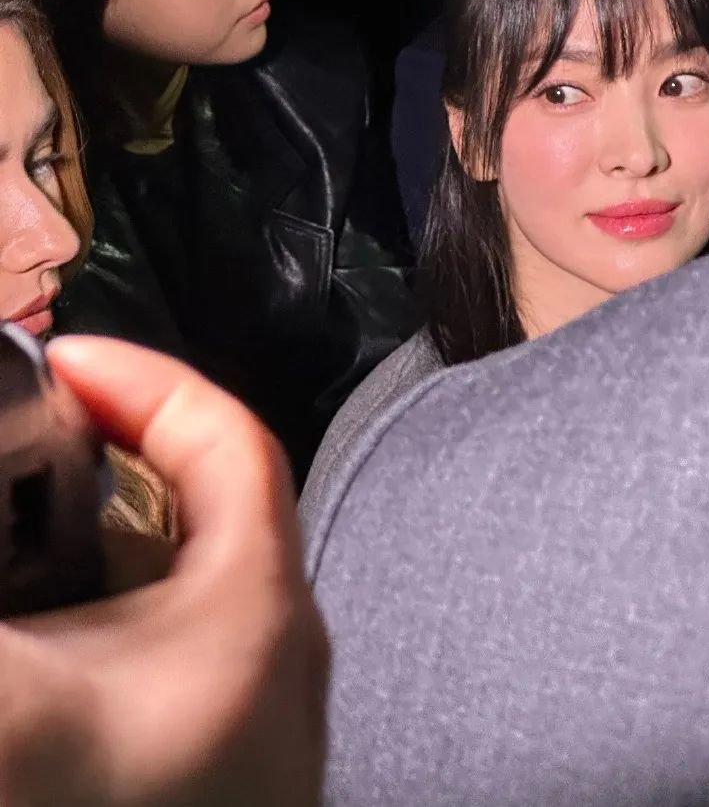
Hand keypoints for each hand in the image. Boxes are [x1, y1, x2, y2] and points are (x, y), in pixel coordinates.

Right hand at [0, 337, 327, 806]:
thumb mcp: (26, 714)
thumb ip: (5, 630)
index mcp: (256, 600)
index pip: (224, 434)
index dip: (143, 378)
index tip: (57, 361)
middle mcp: (273, 639)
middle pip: (198, 496)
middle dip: (101, 455)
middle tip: (16, 440)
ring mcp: (252, 703)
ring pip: (175, 574)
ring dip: (92, 540)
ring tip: (15, 524)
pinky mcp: (219, 755)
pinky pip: (163, 644)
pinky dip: (99, 615)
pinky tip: (44, 632)